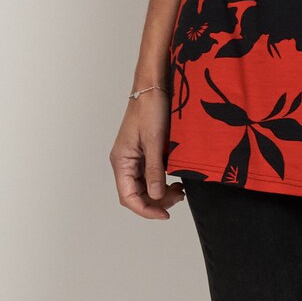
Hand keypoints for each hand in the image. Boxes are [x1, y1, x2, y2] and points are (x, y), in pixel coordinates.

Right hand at [110, 91, 186, 219]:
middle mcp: (125, 162)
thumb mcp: (154, 141)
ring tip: (180, 190)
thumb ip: (154, 170)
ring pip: (145, 185)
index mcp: (121, 161)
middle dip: (157, 201)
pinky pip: (150, 173)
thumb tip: (156, 196)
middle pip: (137, 194)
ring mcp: (135, 157)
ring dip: (160, 192)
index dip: (146, 210)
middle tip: (178, 197)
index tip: (165, 214)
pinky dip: (162, 180)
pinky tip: (175, 179)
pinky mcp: (145, 151)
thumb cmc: (150, 109)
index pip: (128, 197)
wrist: (154, 86)